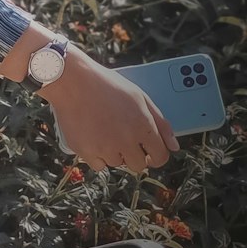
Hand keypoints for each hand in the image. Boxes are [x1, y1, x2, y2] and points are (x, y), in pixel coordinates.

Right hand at [40, 45, 180, 174]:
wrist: (72, 81)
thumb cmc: (106, 85)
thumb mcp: (139, 97)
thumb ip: (161, 123)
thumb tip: (174, 147)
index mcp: (143, 127)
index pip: (160, 157)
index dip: (156, 155)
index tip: (149, 152)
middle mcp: (126, 141)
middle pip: (138, 165)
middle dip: (134, 155)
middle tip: (123, 138)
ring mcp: (105, 148)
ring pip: (117, 163)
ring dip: (114, 152)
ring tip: (104, 130)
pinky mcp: (86, 151)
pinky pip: (98, 165)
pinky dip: (97, 155)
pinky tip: (93, 137)